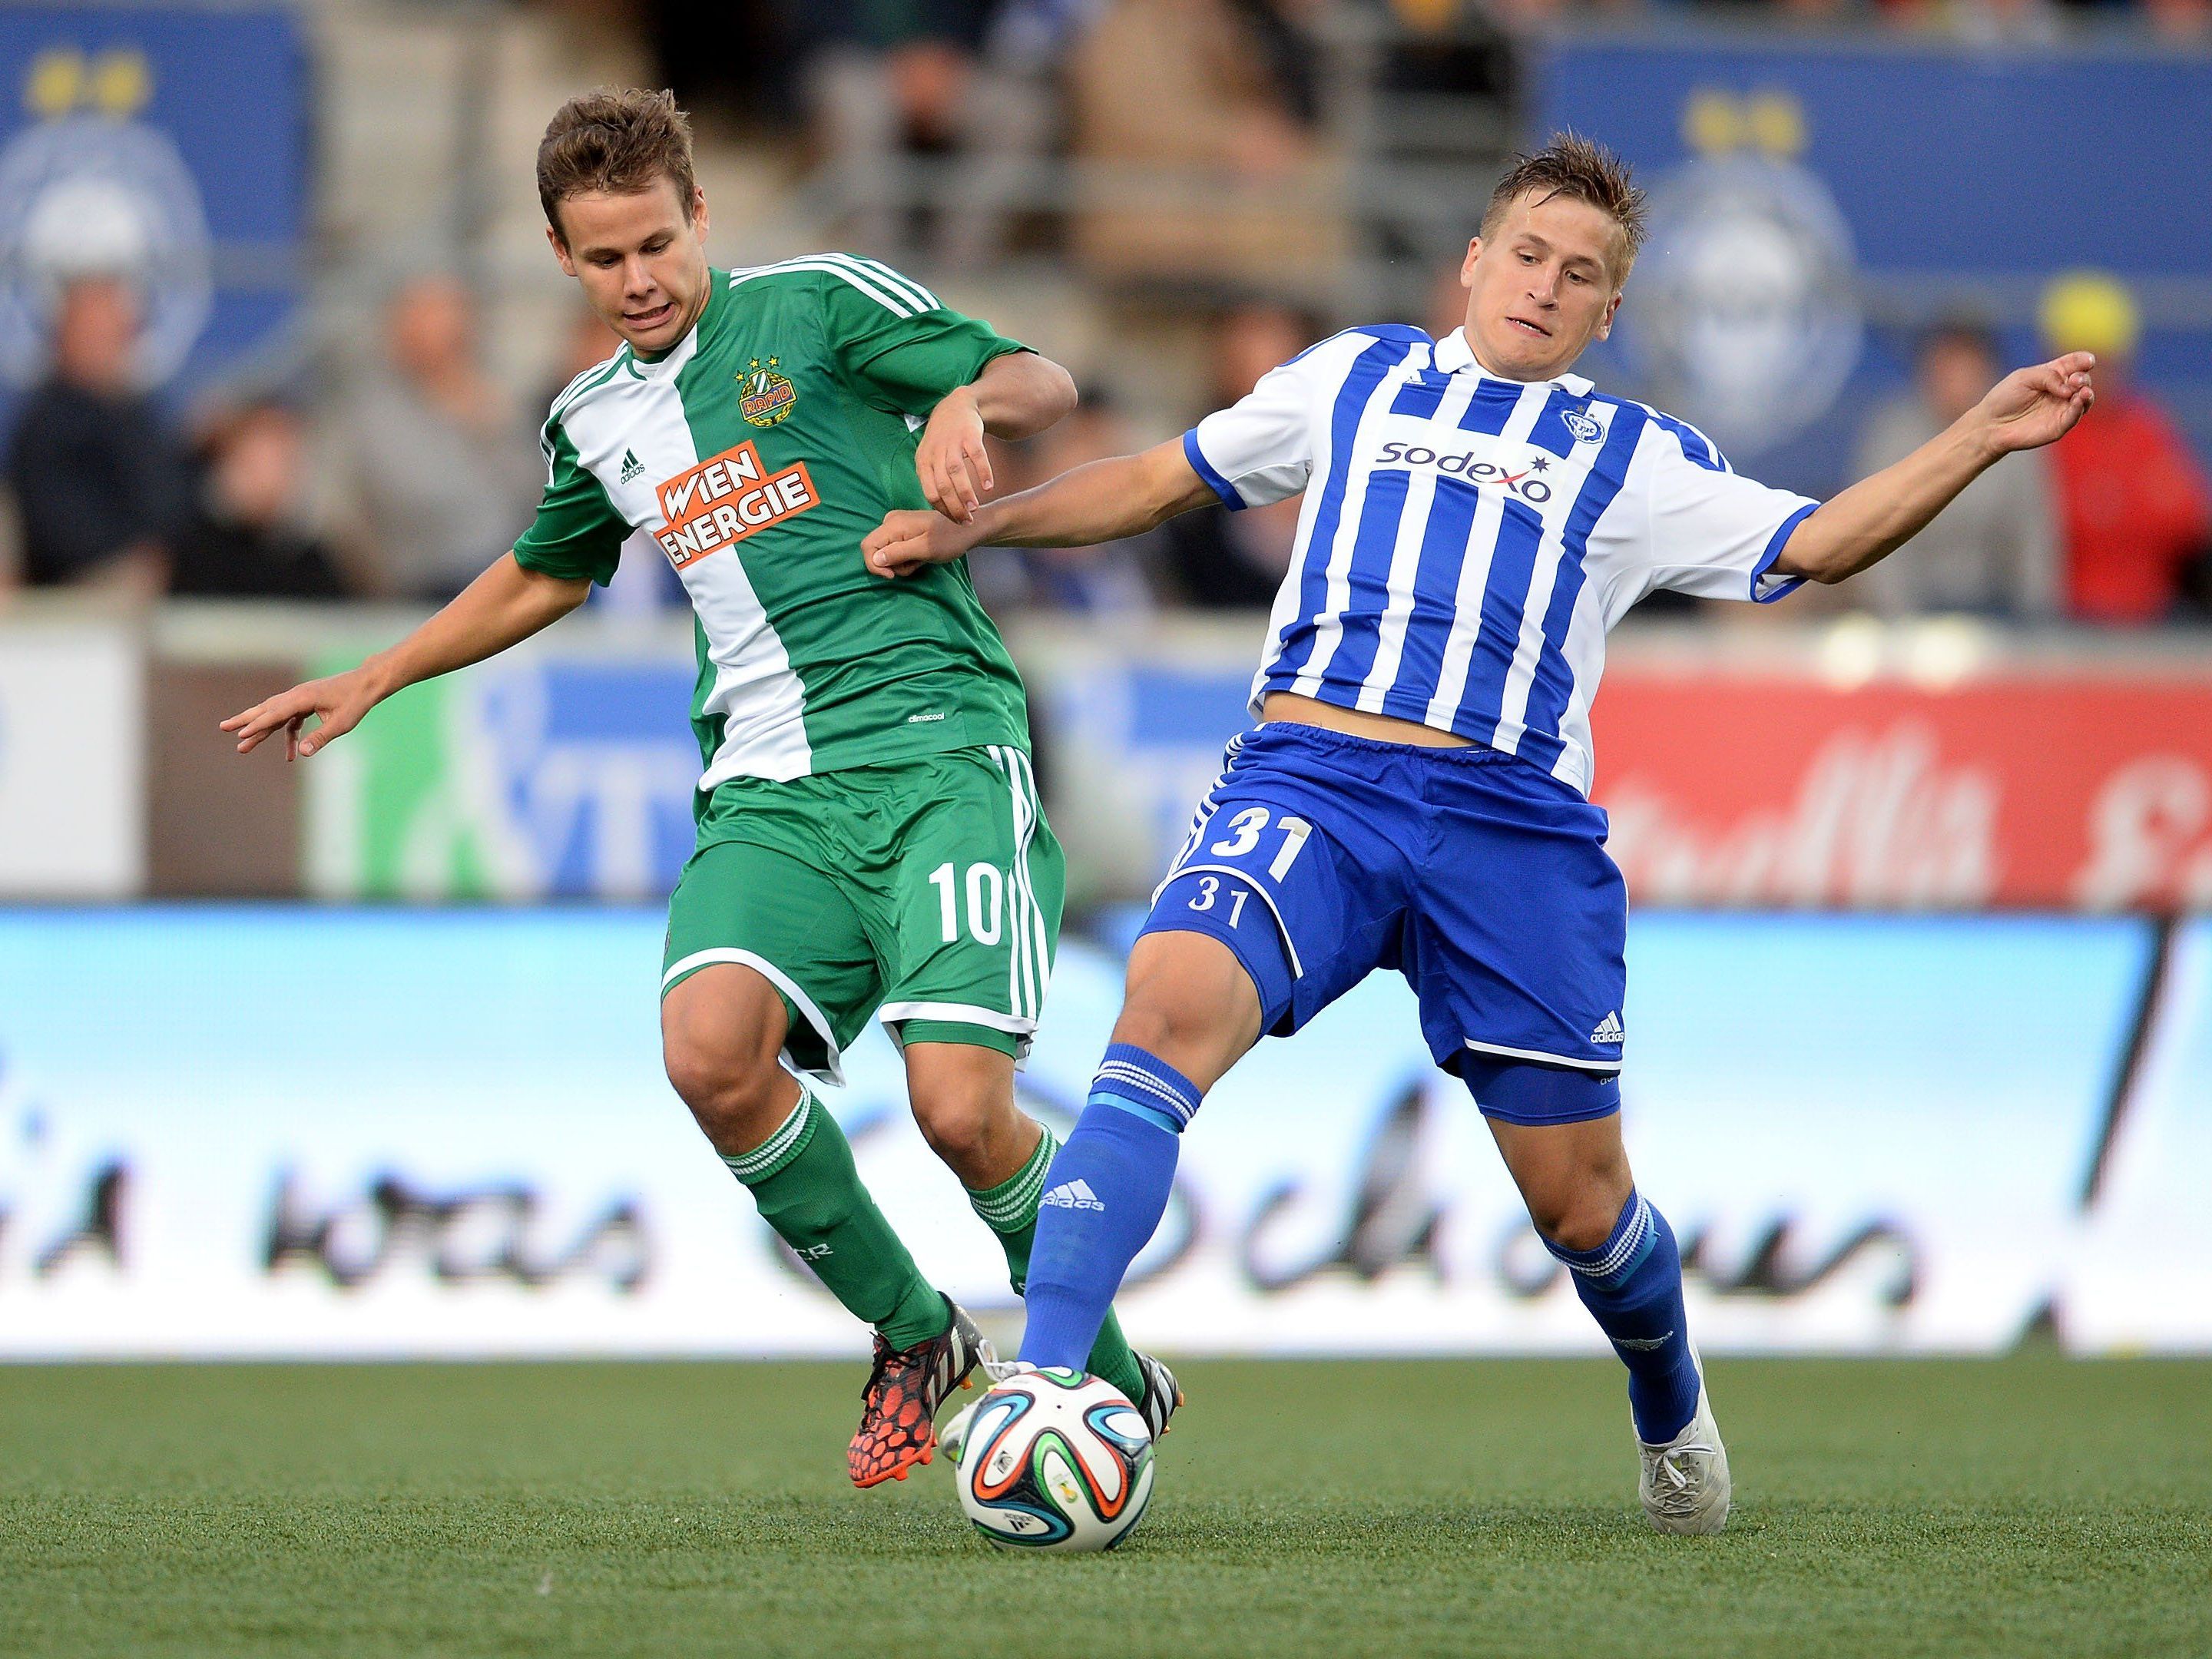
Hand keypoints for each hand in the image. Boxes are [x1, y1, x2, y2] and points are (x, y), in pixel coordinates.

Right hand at [219, 665, 382, 759]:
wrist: (367, 684)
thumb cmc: (356, 702)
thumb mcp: (341, 724)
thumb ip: (320, 738)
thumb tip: (302, 754)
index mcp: (302, 698)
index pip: (275, 714)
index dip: (258, 726)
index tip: (241, 735)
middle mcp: (296, 695)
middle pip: (266, 710)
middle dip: (245, 721)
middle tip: (223, 729)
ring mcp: (300, 699)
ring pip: (274, 714)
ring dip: (260, 729)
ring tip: (243, 743)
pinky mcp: (306, 703)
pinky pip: (291, 721)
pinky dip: (288, 735)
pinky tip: (291, 753)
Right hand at [864, 508, 985, 578]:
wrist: (965, 530)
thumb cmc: (949, 540)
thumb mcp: (925, 549)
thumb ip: (899, 553)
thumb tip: (875, 559)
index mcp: (893, 523)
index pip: (868, 546)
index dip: (875, 565)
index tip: (893, 576)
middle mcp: (890, 522)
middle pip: (875, 551)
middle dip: (892, 565)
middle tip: (914, 565)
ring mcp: (896, 526)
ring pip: (886, 553)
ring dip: (901, 563)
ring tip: (920, 560)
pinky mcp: (902, 532)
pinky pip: (895, 550)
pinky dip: (906, 558)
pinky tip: (920, 556)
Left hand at [914, 385, 992, 521]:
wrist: (957, 406)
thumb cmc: (943, 439)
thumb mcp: (930, 456)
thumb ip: (932, 479)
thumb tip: (943, 509)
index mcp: (923, 462)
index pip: (930, 493)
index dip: (944, 510)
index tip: (956, 522)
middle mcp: (935, 453)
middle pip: (942, 486)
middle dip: (955, 507)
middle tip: (967, 521)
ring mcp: (952, 443)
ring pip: (956, 472)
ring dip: (966, 493)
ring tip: (975, 508)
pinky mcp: (969, 434)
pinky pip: (976, 455)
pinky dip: (983, 472)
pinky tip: (989, 486)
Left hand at [1972, 352, 2094, 456]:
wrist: (1990, 424)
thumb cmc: (2004, 398)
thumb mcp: (2024, 377)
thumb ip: (2048, 376)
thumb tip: (2068, 388)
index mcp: (2053, 374)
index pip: (2075, 363)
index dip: (2084, 360)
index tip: (2087, 360)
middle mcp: (2061, 391)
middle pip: (2083, 380)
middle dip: (2082, 378)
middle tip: (2074, 380)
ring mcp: (2062, 409)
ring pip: (2085, 399)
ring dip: (2087, 393)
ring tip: (2082, 391)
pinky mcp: (2059, 426)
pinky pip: (2074, 417)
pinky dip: (2079, 408)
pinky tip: (2079, 401)